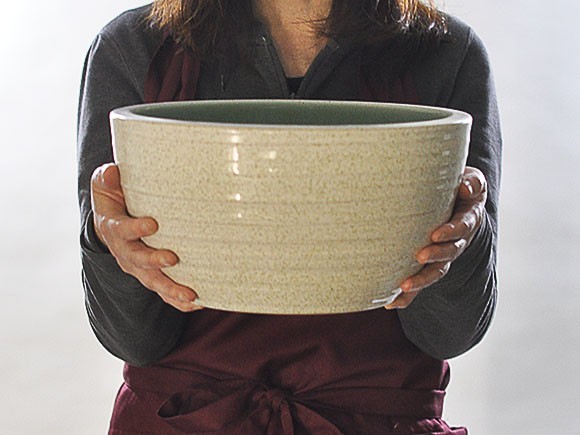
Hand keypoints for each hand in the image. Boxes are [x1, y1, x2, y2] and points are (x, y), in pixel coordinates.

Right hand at [90, 163, 202, 311]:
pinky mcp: (150, 275)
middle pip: (138, 261)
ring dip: (171, 288)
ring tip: (191, 294)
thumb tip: (113, 172)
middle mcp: (125, 252)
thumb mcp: (104, 185)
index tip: (153, 224)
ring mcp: (138, 267)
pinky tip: (198, 303)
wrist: (111, 221)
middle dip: (155, 261)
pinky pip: (163, 292)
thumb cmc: (113, 198)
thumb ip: (107, 178)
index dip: (136, 228)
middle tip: (172, 259)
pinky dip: (178, 300)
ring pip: (153, 281)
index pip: (123, 230)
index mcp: (114, 228)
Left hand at [385, 166, 487, 309]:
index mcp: (468, 219)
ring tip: (404, 286)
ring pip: (435, 272)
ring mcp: (443, 255)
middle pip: (449, 253)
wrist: (456, 200)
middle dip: (436, 257)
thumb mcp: (472, 181)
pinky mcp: (429, 264)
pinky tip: (391, 303)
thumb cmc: (460, 187)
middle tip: (420, 256)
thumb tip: (465, 186)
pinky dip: (408, 296)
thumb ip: (471, 183)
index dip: (451, 232)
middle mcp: (458, 241)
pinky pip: (420, 281)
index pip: (462, 227)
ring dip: (421, 280)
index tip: (435, 234)